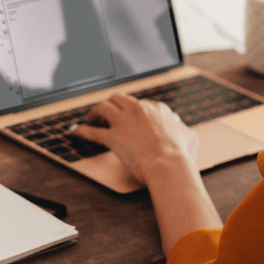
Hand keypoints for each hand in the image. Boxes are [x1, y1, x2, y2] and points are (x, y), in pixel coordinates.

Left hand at [70, 94, 198, 184]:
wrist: (168, 164)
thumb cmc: (180, 155)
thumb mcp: (188, 138)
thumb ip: (185, 132)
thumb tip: (187, 133)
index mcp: (156, 109)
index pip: (139, 104)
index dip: (131, 111)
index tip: (127, 117)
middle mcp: (138, 109)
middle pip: (117, 99)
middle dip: (111, 106)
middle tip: (106, 116)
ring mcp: (124, 121)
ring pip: (102, 107)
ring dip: (95, 113)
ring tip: (91, 120)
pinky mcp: (112, 136)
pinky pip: (91, 131)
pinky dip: (81, 131)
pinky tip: (75, 132)